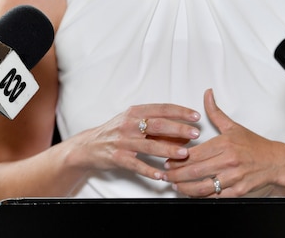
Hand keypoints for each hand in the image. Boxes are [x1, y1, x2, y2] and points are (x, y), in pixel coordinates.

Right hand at [76, 102, 200, 181]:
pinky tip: (162, 175)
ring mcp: (123, 141)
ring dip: (168, 149)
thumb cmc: (116, 131)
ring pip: (149, 145)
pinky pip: (137, 165)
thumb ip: (154, 124)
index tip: (195, 116)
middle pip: (158, 125)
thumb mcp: (132, 121)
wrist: (89, 146)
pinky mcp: (118, 158)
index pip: (161, 109)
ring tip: (184, 153)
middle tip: (195, 133)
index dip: (180, 111)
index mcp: (135, 112)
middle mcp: (129, 124)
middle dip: (179, 129)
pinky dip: (150, 171)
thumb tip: (181, 130)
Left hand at [163, 88, 284, 196]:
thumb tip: (207, 94)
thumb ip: (216, 113)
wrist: (275, 162)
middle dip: (176, 175)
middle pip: (194, 171)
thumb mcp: (234, 127)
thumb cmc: (254, 145)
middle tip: (166, 175)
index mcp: (225, 144)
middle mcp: (229, 161)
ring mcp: (233, 178)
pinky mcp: (238, 191)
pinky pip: (215, 196)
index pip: (194, 154)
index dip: (177, 159)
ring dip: (185, 188)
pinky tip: (193, 194)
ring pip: (202, 187)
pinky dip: (201, 197)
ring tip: (176, 186)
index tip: (168, 160)